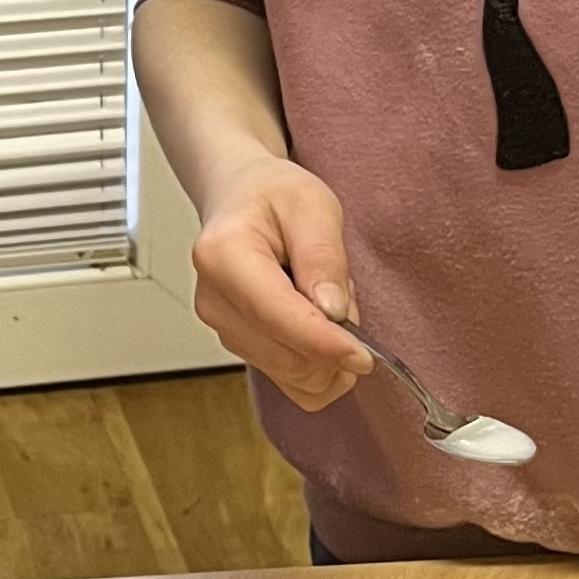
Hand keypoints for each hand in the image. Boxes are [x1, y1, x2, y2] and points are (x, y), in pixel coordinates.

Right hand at [190, 159, 371, 411]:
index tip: (364, 355)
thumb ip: (323, 256)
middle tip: (343, 290)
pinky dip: (318, 364)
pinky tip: (315, 323)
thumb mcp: (313, 204)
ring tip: (323, 296)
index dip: (323, 344)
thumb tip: (333, 313)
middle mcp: (214, 300)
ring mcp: (222, 328)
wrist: (242, 199)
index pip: (276, 316)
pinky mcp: (237, 346)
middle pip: (287, 357)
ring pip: (294, 374)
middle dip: (333, 341)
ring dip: (327, 350)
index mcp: (223, 255)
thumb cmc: (274, 196)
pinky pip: (292, 381)